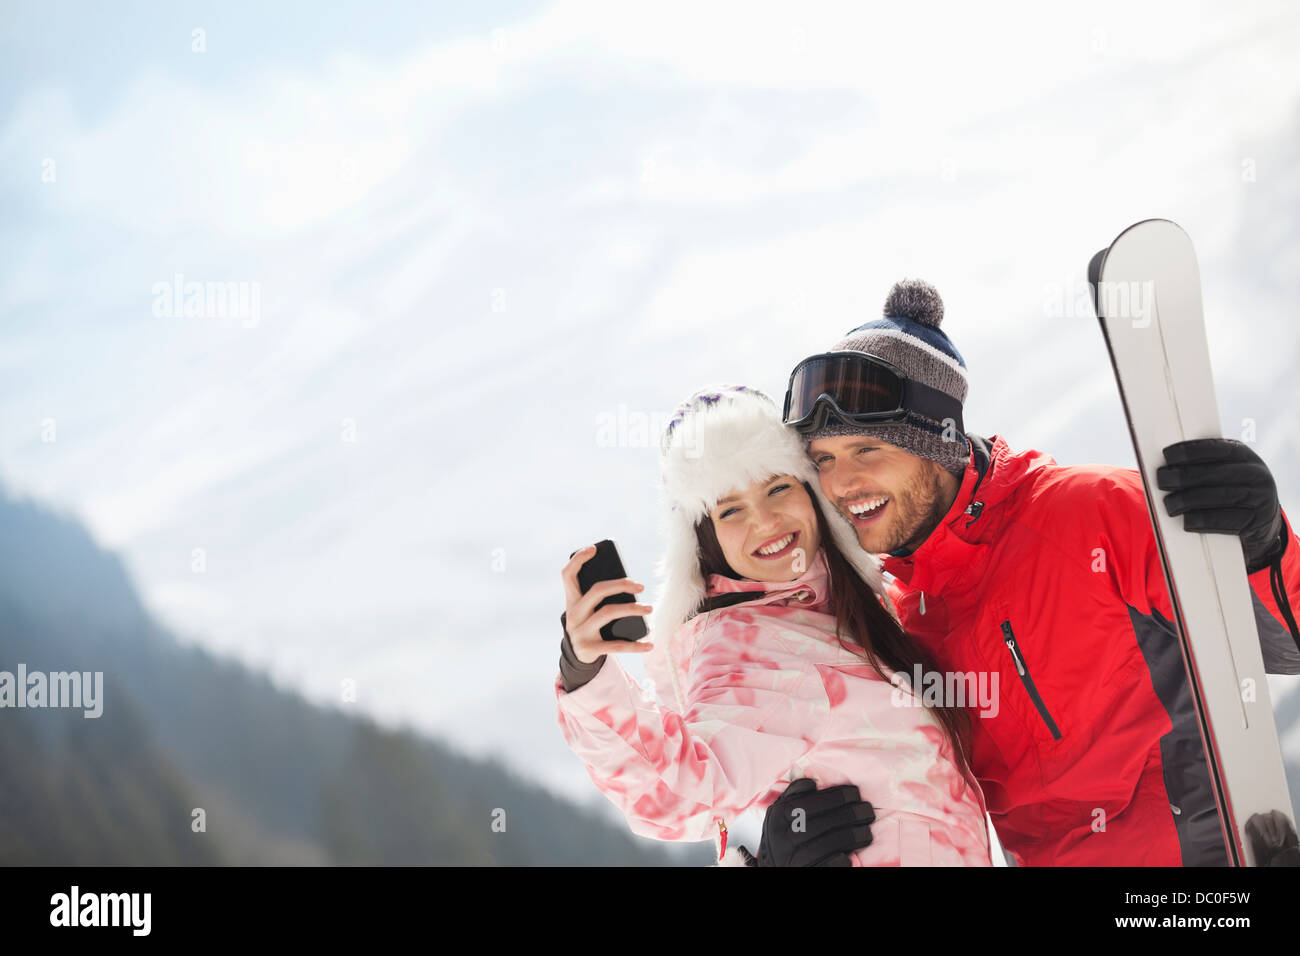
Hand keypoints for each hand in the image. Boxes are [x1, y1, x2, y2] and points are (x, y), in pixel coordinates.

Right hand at [561, 544, 654, 663]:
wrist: (577, 657)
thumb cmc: (589, 625)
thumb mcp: (587, 610)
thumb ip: (600, 597)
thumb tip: (632, 586)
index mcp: (572, 601)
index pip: (568, 575)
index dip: (578, 559)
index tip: (594, 549)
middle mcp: (574, 614)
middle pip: (597, 591)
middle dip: (621, 584)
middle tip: (641, 585)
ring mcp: (581, 632)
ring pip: (608, 613)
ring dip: (632, 608)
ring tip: (649, 608)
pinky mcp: (591, 649)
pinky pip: (616, 645)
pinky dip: (635, 646)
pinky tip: (650, 644)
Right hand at [756, 778, 875, 865]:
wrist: (781, 867)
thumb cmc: (788, 835)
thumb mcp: (784, 814)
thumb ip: (795, 795)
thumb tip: (812, 780)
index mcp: (776, 818)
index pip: (805, 803)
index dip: (833, 797)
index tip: (854, 793)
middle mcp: (780, 839)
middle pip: (819, 823)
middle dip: (848, 814)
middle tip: (867, 810)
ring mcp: (791, 860)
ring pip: (825, 844)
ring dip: (851, 836)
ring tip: (867, 832)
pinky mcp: (805, 873)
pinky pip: (826, 866)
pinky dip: (840, 860)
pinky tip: (851, 855)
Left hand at [1157, 438, 1284, 572]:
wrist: (1263, 524)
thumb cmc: (1233, 492)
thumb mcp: (1227, 473)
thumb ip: (1206, 465)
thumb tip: (1168, 465)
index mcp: (1245, 456)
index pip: (1217, 449)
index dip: (1190, 450)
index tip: (1168, 455)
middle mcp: (1257, 474)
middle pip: (1213, 473)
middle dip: (1183, 477)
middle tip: (1163, 481)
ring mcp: (1260, 497)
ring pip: (1217, 496)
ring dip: (1187, 501)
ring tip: (1170, 505)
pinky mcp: (1256, 521)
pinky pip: (1224, 520)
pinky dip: (1201, 521)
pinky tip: (1187, 521)